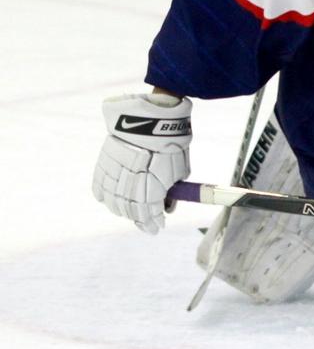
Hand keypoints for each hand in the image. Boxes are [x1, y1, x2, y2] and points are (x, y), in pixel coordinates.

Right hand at [92, 92, 191, 233]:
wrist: (151, 121)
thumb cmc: (170, 147)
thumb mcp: (180, 173)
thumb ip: (173, 192)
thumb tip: (168, 206)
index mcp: (149, 192)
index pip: (149, 216)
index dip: (153, 223)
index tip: (158, 227)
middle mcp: (128, 188)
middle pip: (129, 210)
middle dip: (138, 218)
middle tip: (145, 221)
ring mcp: (113, 176)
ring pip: (112, 201)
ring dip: (120, 209)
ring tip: (128, 211)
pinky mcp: (103, 165)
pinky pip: (99, 186)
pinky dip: (103, 195)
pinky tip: (106, 200)